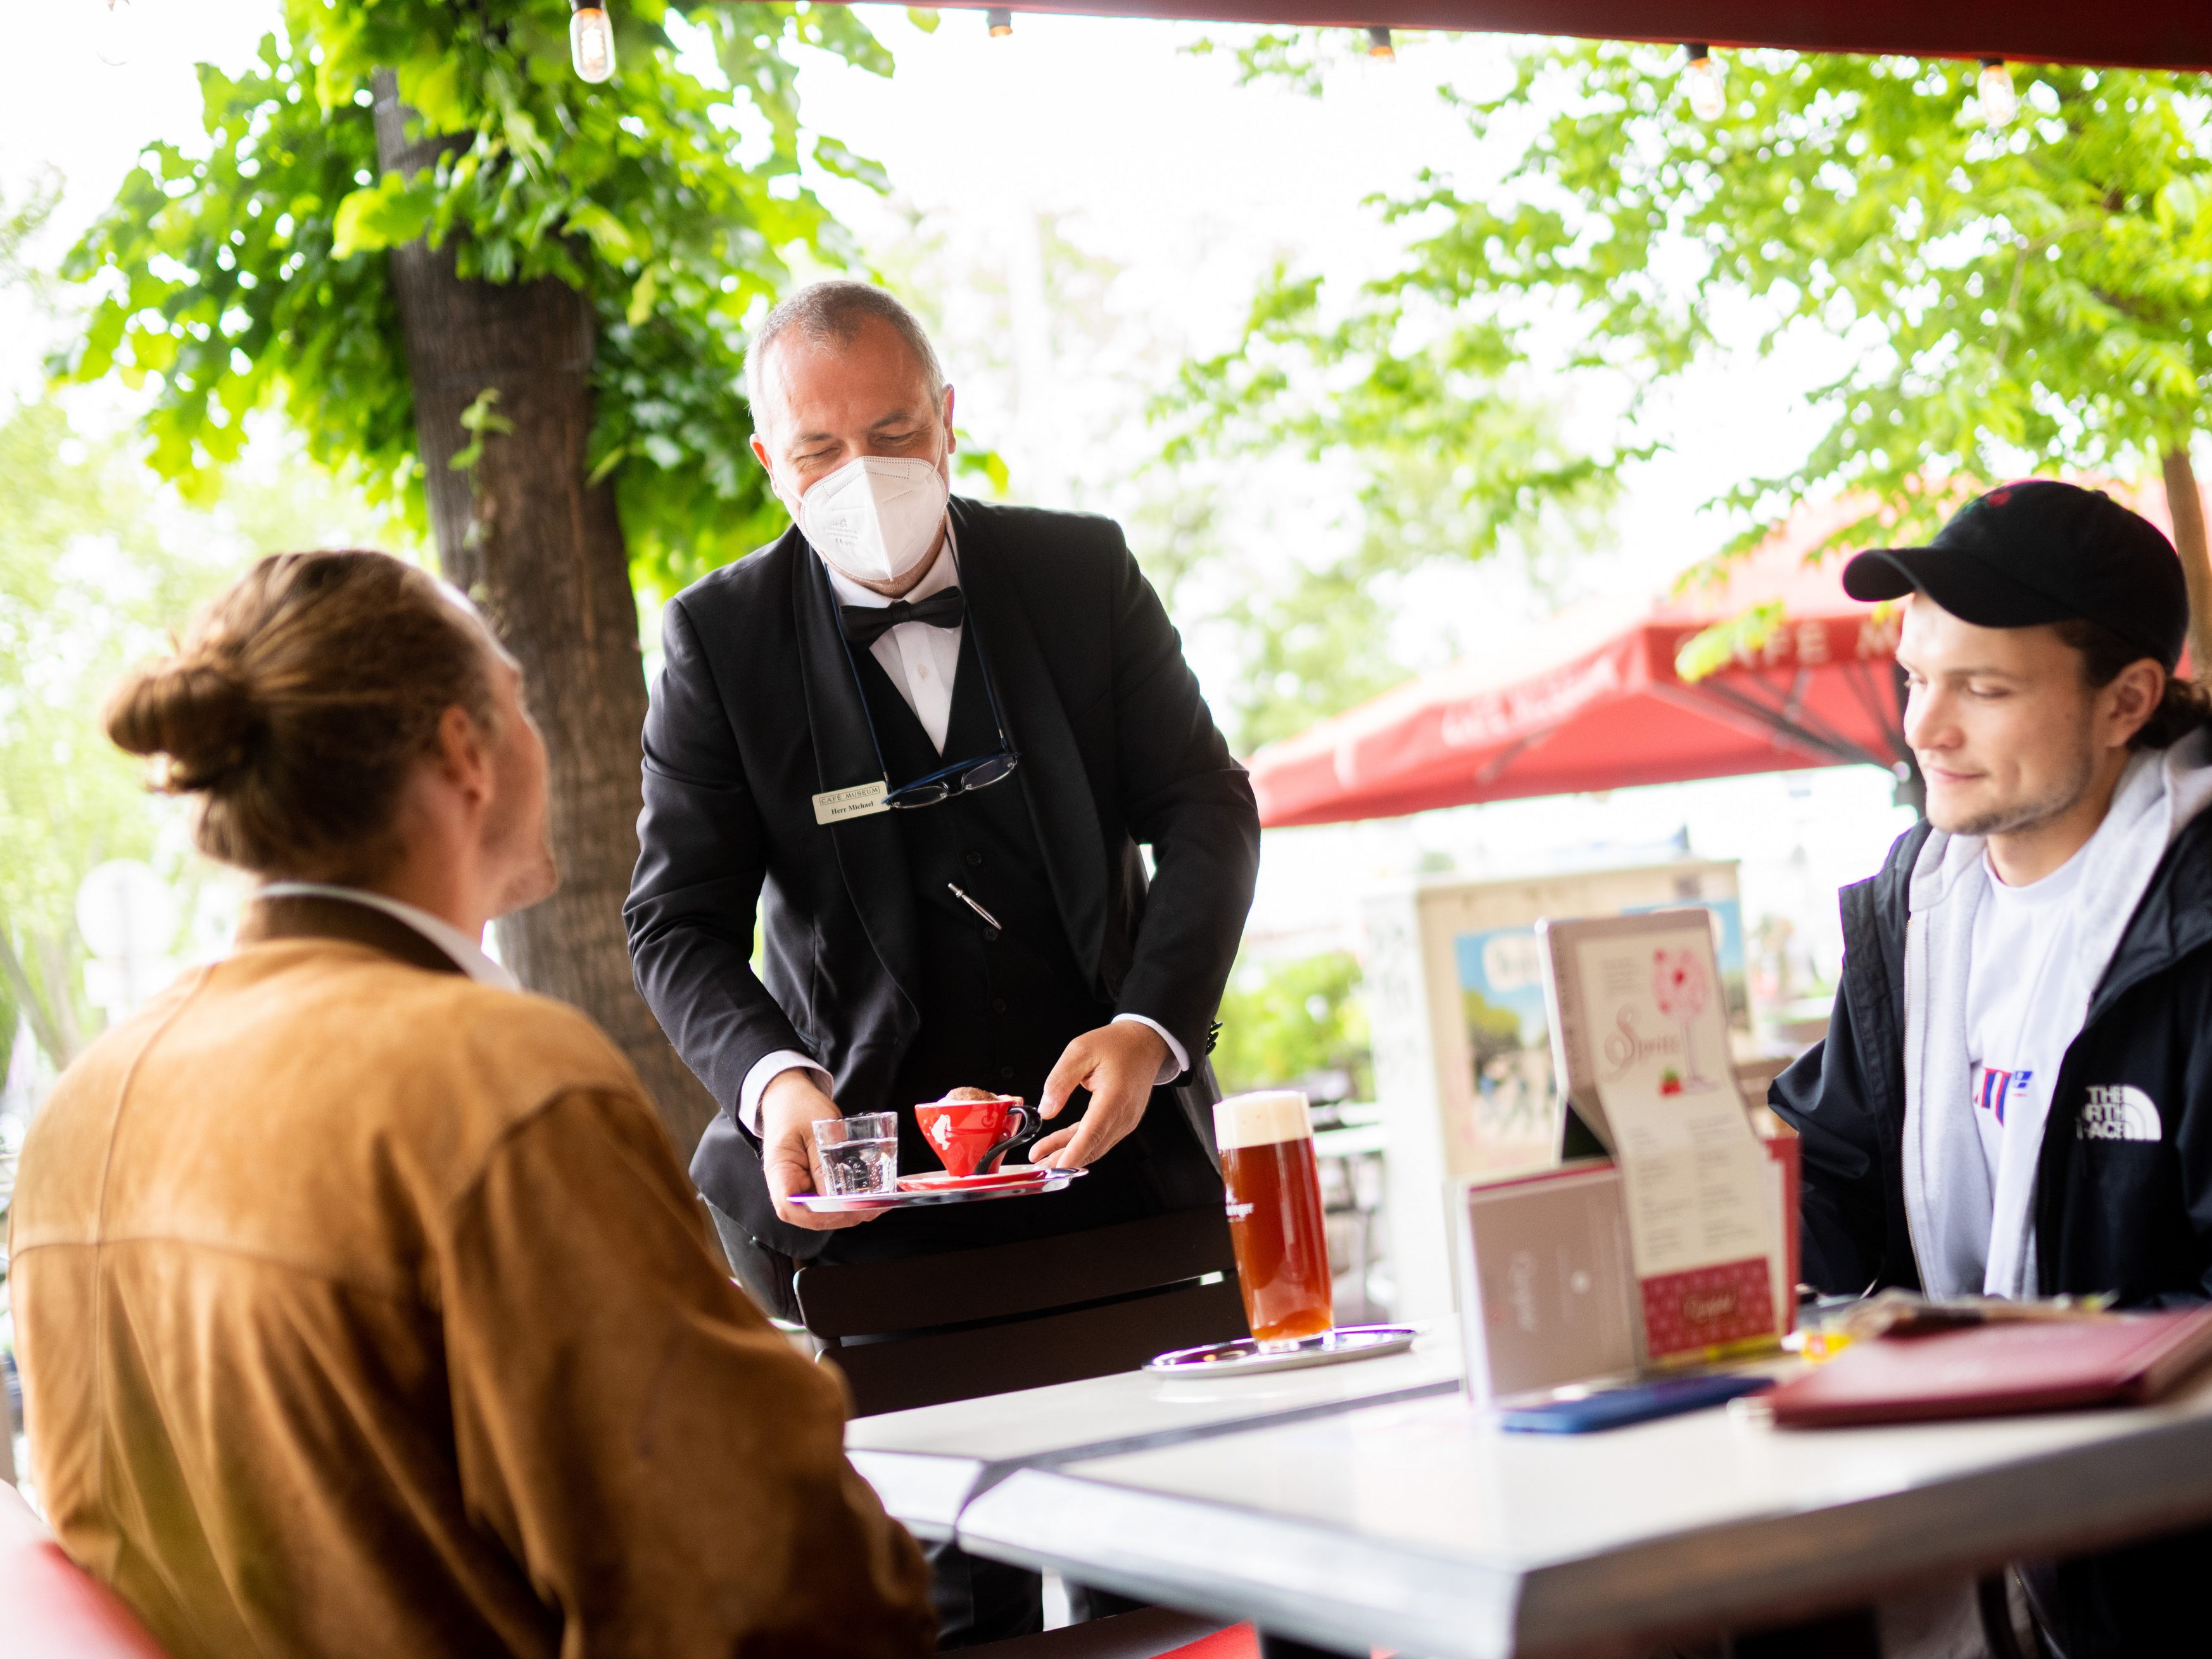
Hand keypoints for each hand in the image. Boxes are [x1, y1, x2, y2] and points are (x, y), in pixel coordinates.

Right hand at [760, 1069, 881, 1230]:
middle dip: (838, 1217)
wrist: (789, 1095)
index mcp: (779, 1169)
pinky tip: (864, 1200)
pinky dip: (843, 1203)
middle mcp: (785, 1183)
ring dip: (844, 1214)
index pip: (789, 1206)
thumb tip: (835, 1196)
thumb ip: (823, 1163)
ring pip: (817, 1212)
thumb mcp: (816, 1129)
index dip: (816, 1215)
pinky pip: (824, 1199)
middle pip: (806, 1215)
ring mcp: (797, 1184)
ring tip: (872, 1207)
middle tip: (868, 1209)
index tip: (844, 1210)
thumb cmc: (799, 1107)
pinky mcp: (809, 1181)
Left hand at [1031, 1021, 1169, 1168]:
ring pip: (1094, 1145)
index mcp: (1115, 1096)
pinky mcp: (1123, 1121)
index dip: (1074, 1153)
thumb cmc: (1116, 1044)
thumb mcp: (1080, 1050)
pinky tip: (1060, 1146)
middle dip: (1063, 1159)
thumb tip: (1046, 1110)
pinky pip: (1099, 1137)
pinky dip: (1079, 1143)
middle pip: (1092, 1146)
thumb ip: (1060, 1081)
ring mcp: (1126, 1121)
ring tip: (1042, 1157)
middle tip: (1038, 1164)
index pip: (1092, 1133)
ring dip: (1069, 1153)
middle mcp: (1124, 1114)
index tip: (1057, 1167)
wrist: (1144, 1043)